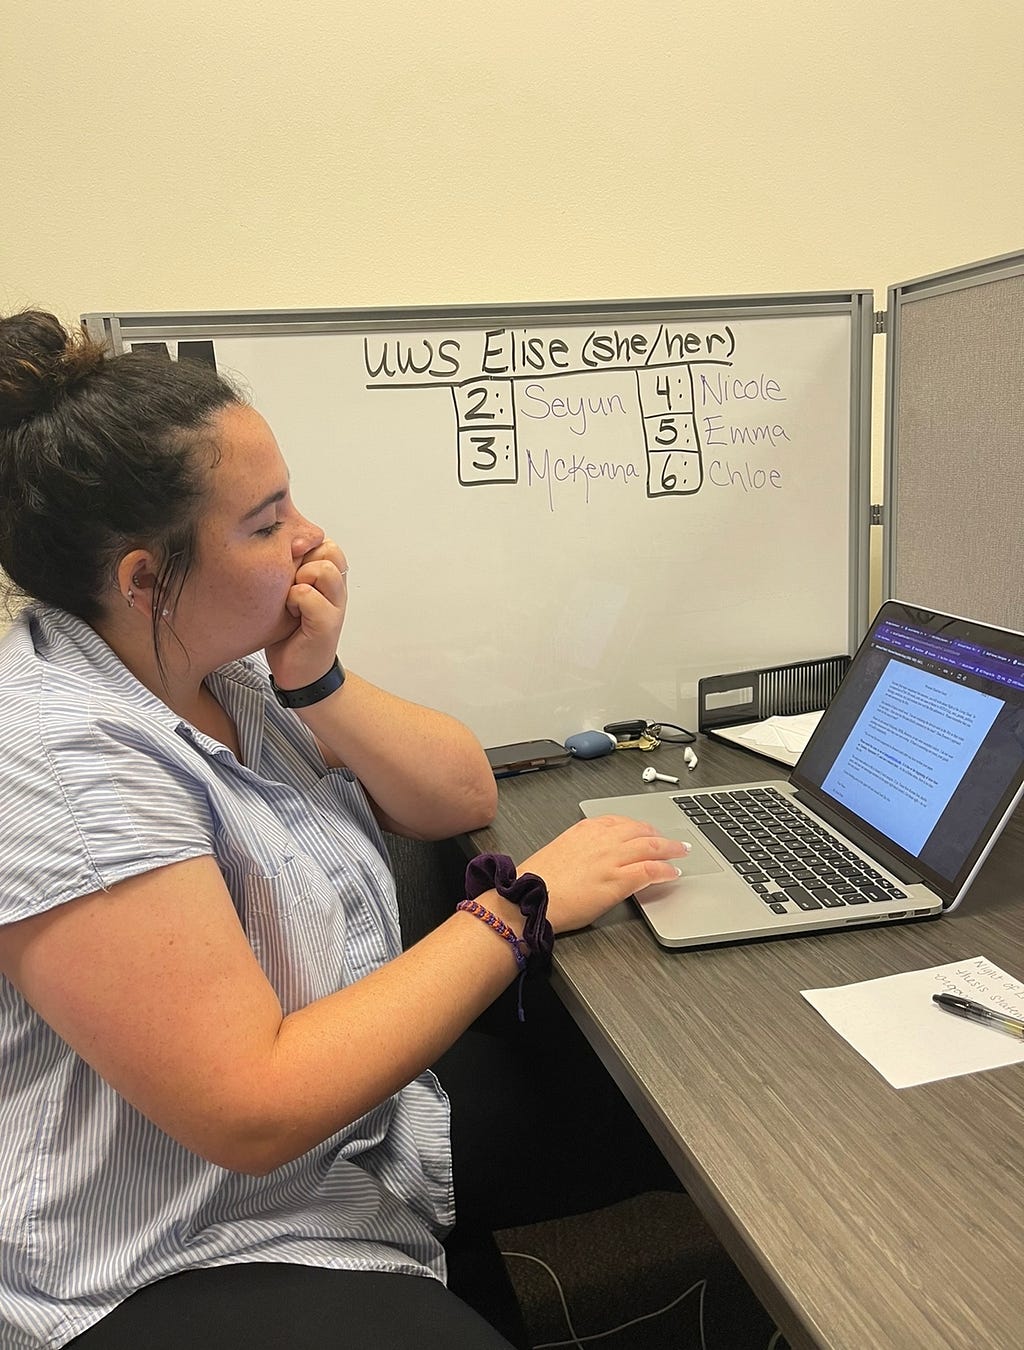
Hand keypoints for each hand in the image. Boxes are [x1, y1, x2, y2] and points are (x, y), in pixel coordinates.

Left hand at [265, 540, 348, 689]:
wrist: (300, 674)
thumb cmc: (291, 634)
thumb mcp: (289, 593)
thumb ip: (291, 570)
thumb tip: (273, 542)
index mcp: (330, 580)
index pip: (325, 542)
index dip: (305, 547)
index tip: (290, 566)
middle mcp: (337, 590)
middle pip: (328, 549)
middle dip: (304, 561)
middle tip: (292, 583)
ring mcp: (336, 606)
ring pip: (323, 569)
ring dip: (300, 580)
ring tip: (291, 599)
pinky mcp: (327, 624)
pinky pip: (308, 594)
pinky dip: (294, 600)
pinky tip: (291, 614)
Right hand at [519, 815, 687, 932]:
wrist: (528, 899)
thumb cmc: (537, 881)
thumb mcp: (560, 852)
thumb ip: (581, 849)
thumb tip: (594, 858)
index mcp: (585, 829)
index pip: (621, 821)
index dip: (639, 827)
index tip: (646, 830)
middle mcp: (602, 839)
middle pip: (641, 831)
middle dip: (660, 835)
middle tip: (672, 841)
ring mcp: (612, 859)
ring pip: (651, 846)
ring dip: (670, 849)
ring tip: (681, 852)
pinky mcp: (618, 881)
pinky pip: (650, 870)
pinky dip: (666, 870)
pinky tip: (673, 873)